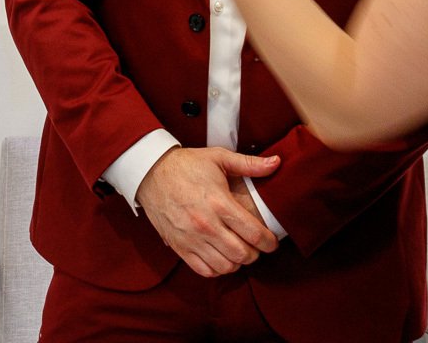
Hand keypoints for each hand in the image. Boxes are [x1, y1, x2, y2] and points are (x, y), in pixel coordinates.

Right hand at [136, 146, 280, 277]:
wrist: (150, 171)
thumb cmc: (186, 165)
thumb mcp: (218, 157)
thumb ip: (249, 164)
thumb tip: (276, 163)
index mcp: (219, 202)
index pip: (254, 233)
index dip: (269, 242)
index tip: (271, 241)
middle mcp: (206, 224)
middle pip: (243, 254)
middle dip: (255, 253)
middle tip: (255, 245)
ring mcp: (192, 238)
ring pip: (226, 266)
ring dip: (237, 262)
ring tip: (238, 250)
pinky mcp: (180, 246)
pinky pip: (205, 270)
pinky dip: (218, 268)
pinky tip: (221, 256)